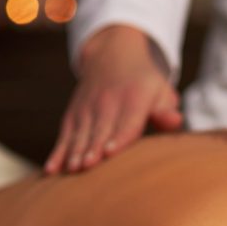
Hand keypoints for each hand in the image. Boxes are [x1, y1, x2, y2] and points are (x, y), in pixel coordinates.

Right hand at [46, 25, 182, 173]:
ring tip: (70, 170)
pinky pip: (65, 136)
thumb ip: (166, 109)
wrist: (112, 55)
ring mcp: (87, 109)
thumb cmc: (145, 84)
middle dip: (93, 149)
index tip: (109, 152)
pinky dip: (58, 153)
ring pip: (81, 134)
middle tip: (86, 166)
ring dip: (74, 152)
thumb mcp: (160, 90)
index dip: (118, 138)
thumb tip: (176, 120)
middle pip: (100, 130)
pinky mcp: (73, 115)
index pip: (127, 123)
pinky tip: (50, 170)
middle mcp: (108, 103)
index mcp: (133, 99)